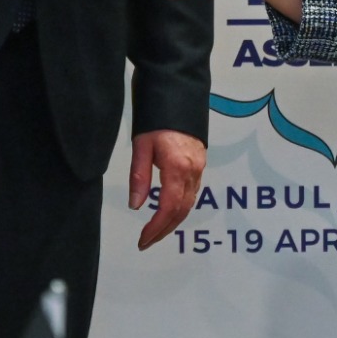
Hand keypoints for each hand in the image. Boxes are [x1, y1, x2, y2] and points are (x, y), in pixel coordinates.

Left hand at [130, 129, 205, 248]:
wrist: (178, 96)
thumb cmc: (156, 119)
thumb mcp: (141, 146)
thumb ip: (139, 177)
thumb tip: (135, 205)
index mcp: (177, 167)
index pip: (169, 208)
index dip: (156, 227)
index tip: (143, 240)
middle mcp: (193, 171)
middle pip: (181, 211)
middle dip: (164, 230)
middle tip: (146, 241)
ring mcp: (199, 168)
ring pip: (189, 204)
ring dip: (173, 221)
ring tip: (155, 231)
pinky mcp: (200, 164)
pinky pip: (192, 193)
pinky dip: (180, 208)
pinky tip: (168, 212)